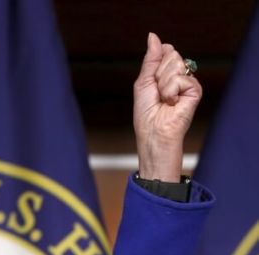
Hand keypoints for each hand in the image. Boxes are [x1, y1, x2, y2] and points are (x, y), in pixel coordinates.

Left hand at [133, 33, 201, 181]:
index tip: (151, 80)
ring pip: (176, 64)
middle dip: (158, 74)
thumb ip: (151, 58)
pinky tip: (172, 103)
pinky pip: (181, 78)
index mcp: (166, 72)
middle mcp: (179, 75)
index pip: (165, 50)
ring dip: (163, 84)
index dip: (155, 62)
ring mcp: (188, 82)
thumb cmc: (146, 112)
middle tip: (157, 93)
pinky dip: (171, 91)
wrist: (153, 132)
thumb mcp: (143, 81)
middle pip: (171, 54)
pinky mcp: (196, 90)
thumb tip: (153, 36)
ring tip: (164, 99)